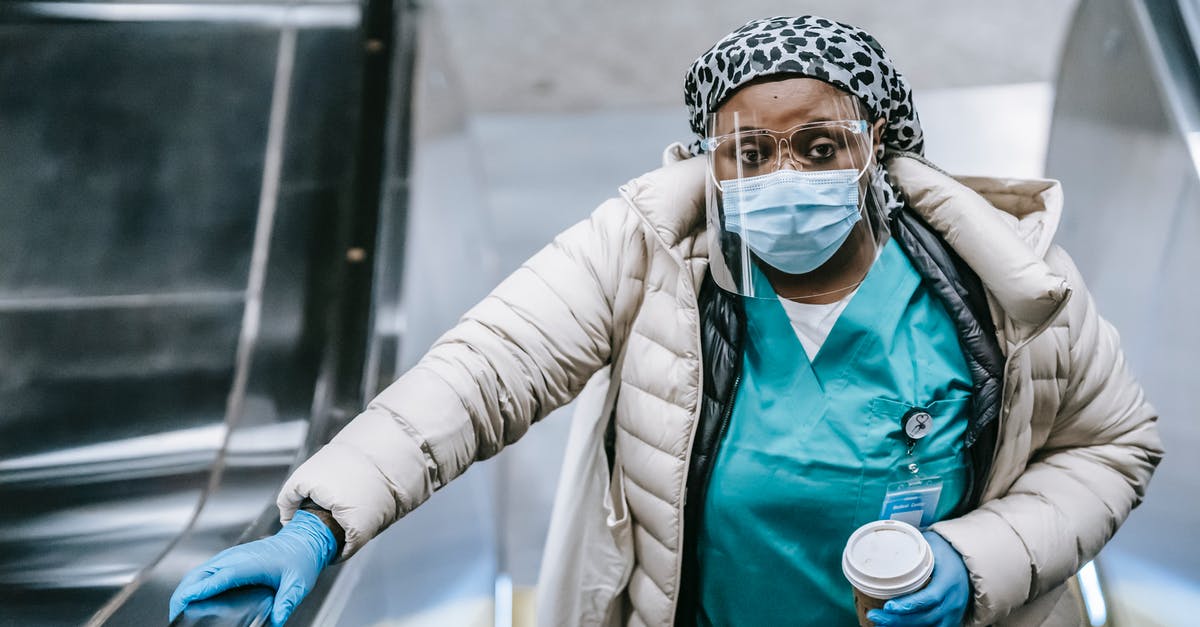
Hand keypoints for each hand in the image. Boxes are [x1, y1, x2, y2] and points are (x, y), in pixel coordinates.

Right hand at [168, 510, 337, 625]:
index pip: (217, 577)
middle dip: (183, 594)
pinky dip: (194, 583)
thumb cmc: (300, 559)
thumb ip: (287, 602)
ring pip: (199, 571)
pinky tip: (193, 596)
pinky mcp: (230, 558)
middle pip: (199, 574)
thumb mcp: (298, 584)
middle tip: (176, 615)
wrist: (303, 540)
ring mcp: (231, 556)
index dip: (199, 590)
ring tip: (179, 609)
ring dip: (186, 589)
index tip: (184, 603)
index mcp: (249, 562)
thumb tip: (278, 620)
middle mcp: (236, 557)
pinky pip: (206, 570)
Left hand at [867, 531, 968, 626]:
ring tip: (879, 622)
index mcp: (948, 581)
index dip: (909, 604)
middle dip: (898, 620)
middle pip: (926, 617)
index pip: (930, 597)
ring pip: (928, 626)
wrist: (968, 565)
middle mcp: (953, 602)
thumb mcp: (932, 545)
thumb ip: (913, 545)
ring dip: (902, 626)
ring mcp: (953, 614)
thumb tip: (885, 539)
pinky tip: (894, 626)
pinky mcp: (950, 621)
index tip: (888, 605)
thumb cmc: (945, 553)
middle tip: (875, 615)